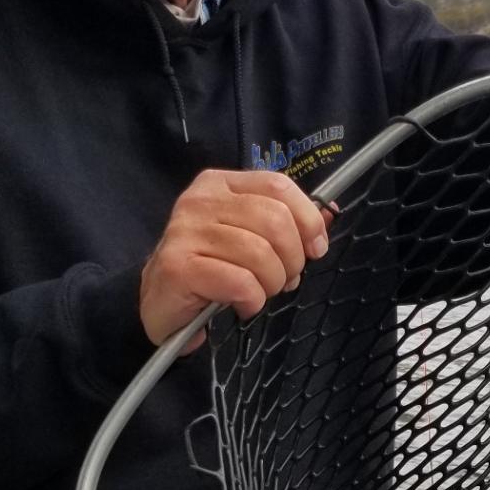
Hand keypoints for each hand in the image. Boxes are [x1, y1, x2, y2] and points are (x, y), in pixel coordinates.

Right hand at [140, 168, 329, 345]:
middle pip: (274, 220)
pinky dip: (252, 300)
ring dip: (271, 284)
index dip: (307, 219)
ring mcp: (185, 231)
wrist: (160, 304)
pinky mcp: (178, 266)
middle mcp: (200, 201)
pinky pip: (240, 282)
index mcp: (220, 184)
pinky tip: (243, 305)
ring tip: (260, 293)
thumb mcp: (248, 237)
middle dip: (292, 259)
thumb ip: (285, 223)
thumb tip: (329, 213)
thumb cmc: (209, 269)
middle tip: (283, 280)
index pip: (278, 185)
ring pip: (259, 254)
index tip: (315, 249)